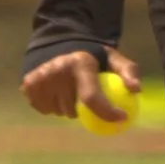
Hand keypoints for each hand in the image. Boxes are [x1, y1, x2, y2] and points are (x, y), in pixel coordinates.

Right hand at [22, 47, 142, 122]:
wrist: (59, 44)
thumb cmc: (92, 58)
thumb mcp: (113, 59)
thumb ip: (128, 72)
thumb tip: (136, 90)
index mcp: (79, 63)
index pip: (91, 97)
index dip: (107, 112)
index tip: (121, 119)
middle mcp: (57, 69)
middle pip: (73, 110)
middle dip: (84, 111)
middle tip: (88, 102)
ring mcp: (40, 78)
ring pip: (57, 112)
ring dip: (67, 110)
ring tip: (71, 94)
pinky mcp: (28, 84)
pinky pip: (44, 109)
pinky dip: (52, 107)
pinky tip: (57, 94)